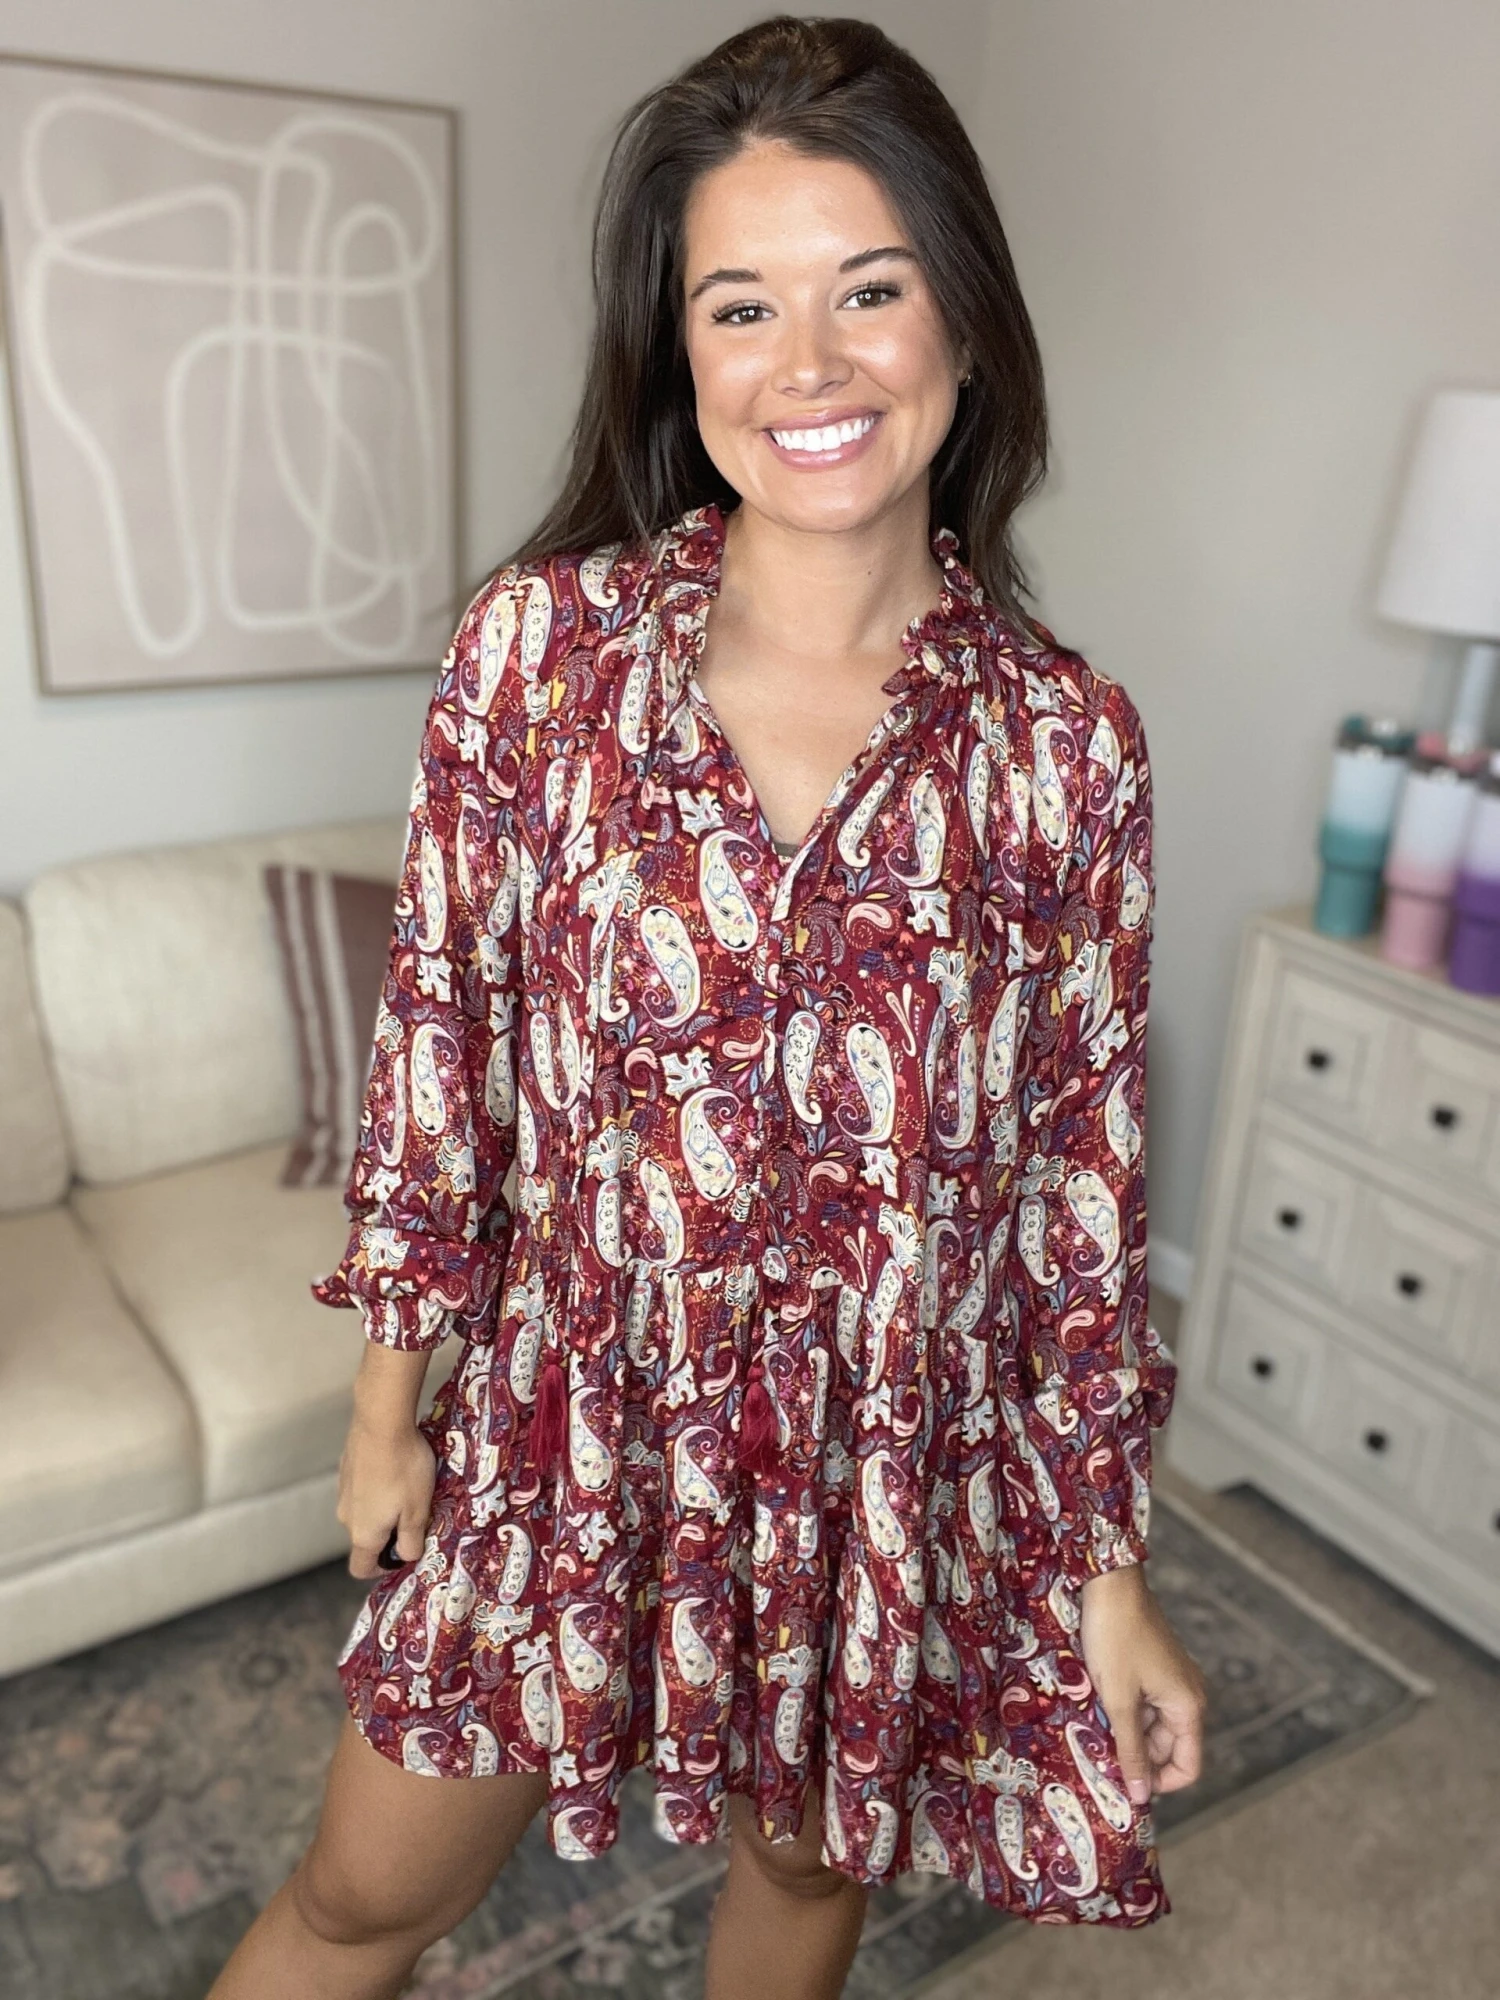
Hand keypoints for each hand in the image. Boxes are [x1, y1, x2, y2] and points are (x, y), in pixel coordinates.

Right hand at [337, 1411, 436, 1579]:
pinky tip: (396, 1467)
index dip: (382, 1568)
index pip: (361, 1568)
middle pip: (365, 1538)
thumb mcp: (418, 1510)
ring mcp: (342, 1491)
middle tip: (417, 1513)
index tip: (404, 1552)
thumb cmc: (404, 1469)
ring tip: (409, 1487)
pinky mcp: (345, 1469)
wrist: (381, 1421)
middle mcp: (346, 1517)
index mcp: (363, 1533)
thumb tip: (406, 1557)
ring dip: (384, 1507)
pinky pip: (362, 1488)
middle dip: (390, 1533)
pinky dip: (377, 1486)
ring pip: (364, 1511)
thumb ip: (412, 1540)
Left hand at [1078, 1562, 1205, 1805]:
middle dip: (1137, 1756)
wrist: (1111, 1583)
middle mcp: (1188, 1695)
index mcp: (1188, 1707)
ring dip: (1127, 1732)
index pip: (1187, 1767)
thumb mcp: (1118, 1700)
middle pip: (1168, 1747)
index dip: (1159, 1783)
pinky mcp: (1157, 1666)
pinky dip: (1125, 1710)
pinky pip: (1146, 1703)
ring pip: (1153, 1725)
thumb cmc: (1115, 1640)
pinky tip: (1097, 1707)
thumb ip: (1130, 1750)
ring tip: (1093, 1730)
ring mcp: (1173, 1679)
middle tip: (1099, 1758)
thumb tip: (1140, 1797)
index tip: (1124, 1784)